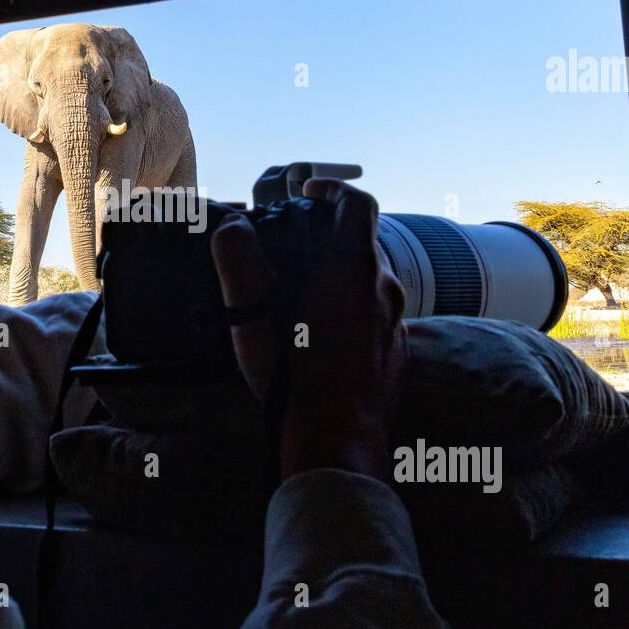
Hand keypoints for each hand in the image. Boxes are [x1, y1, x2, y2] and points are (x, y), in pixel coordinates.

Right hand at [210, 179, 406, 482]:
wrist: (336, 439)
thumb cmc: (293, 375)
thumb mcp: (253, 317)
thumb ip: (240, 264)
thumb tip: (231, 227)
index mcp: (353, 267)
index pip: (357, 204)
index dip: (334, 189)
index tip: (310, 193)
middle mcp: (384, 287)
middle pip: (365, 242)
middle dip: (332, 236)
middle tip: (297, 245)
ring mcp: (395, 321)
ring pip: (372, 279)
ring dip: (342, 274)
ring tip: (304, 291)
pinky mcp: (397, 351)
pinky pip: (377, 315)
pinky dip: (353, 309)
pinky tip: (323, 334)